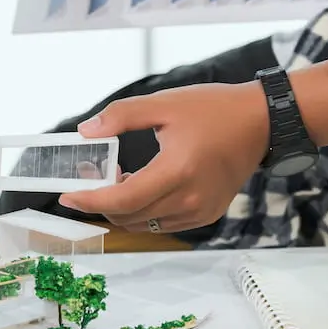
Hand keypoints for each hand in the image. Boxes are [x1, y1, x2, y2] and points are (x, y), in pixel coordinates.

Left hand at [57, 83, 269, 232]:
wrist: (260, 122)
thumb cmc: (213, 109)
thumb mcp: (164, 103)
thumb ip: (121, 115)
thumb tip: (85, 131)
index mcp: (177, 171)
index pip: (122, 199)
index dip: (90, 200)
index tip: (67, 196)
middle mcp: (190, 198)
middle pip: (129, 216)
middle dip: (102, 200)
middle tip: (92, 174)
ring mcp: (200, 211)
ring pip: (144, 224)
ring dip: (123, 207)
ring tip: (118, 176)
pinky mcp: (207, 214)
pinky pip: (163, 223)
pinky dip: (144, 210)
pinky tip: (142, 184)